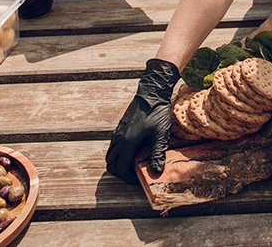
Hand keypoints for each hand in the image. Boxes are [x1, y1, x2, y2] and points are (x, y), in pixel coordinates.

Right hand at [105, 58, 180, 182]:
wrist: (151, 93)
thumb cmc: (157, 113)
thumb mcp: (161, 134)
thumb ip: (157, 153)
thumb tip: (157, 172)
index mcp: (128, 143)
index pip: (120, 169)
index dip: (128, 178)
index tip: (139, 179)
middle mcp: (119, 139)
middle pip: (111, 165)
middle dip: (121, 173)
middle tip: (136, 173)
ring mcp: (117, 133)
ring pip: (110, 156)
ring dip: (119, 163)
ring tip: (134, 164)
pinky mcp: (119, 128)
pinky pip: (113, 147)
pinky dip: (119, 154)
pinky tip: (134, 151)